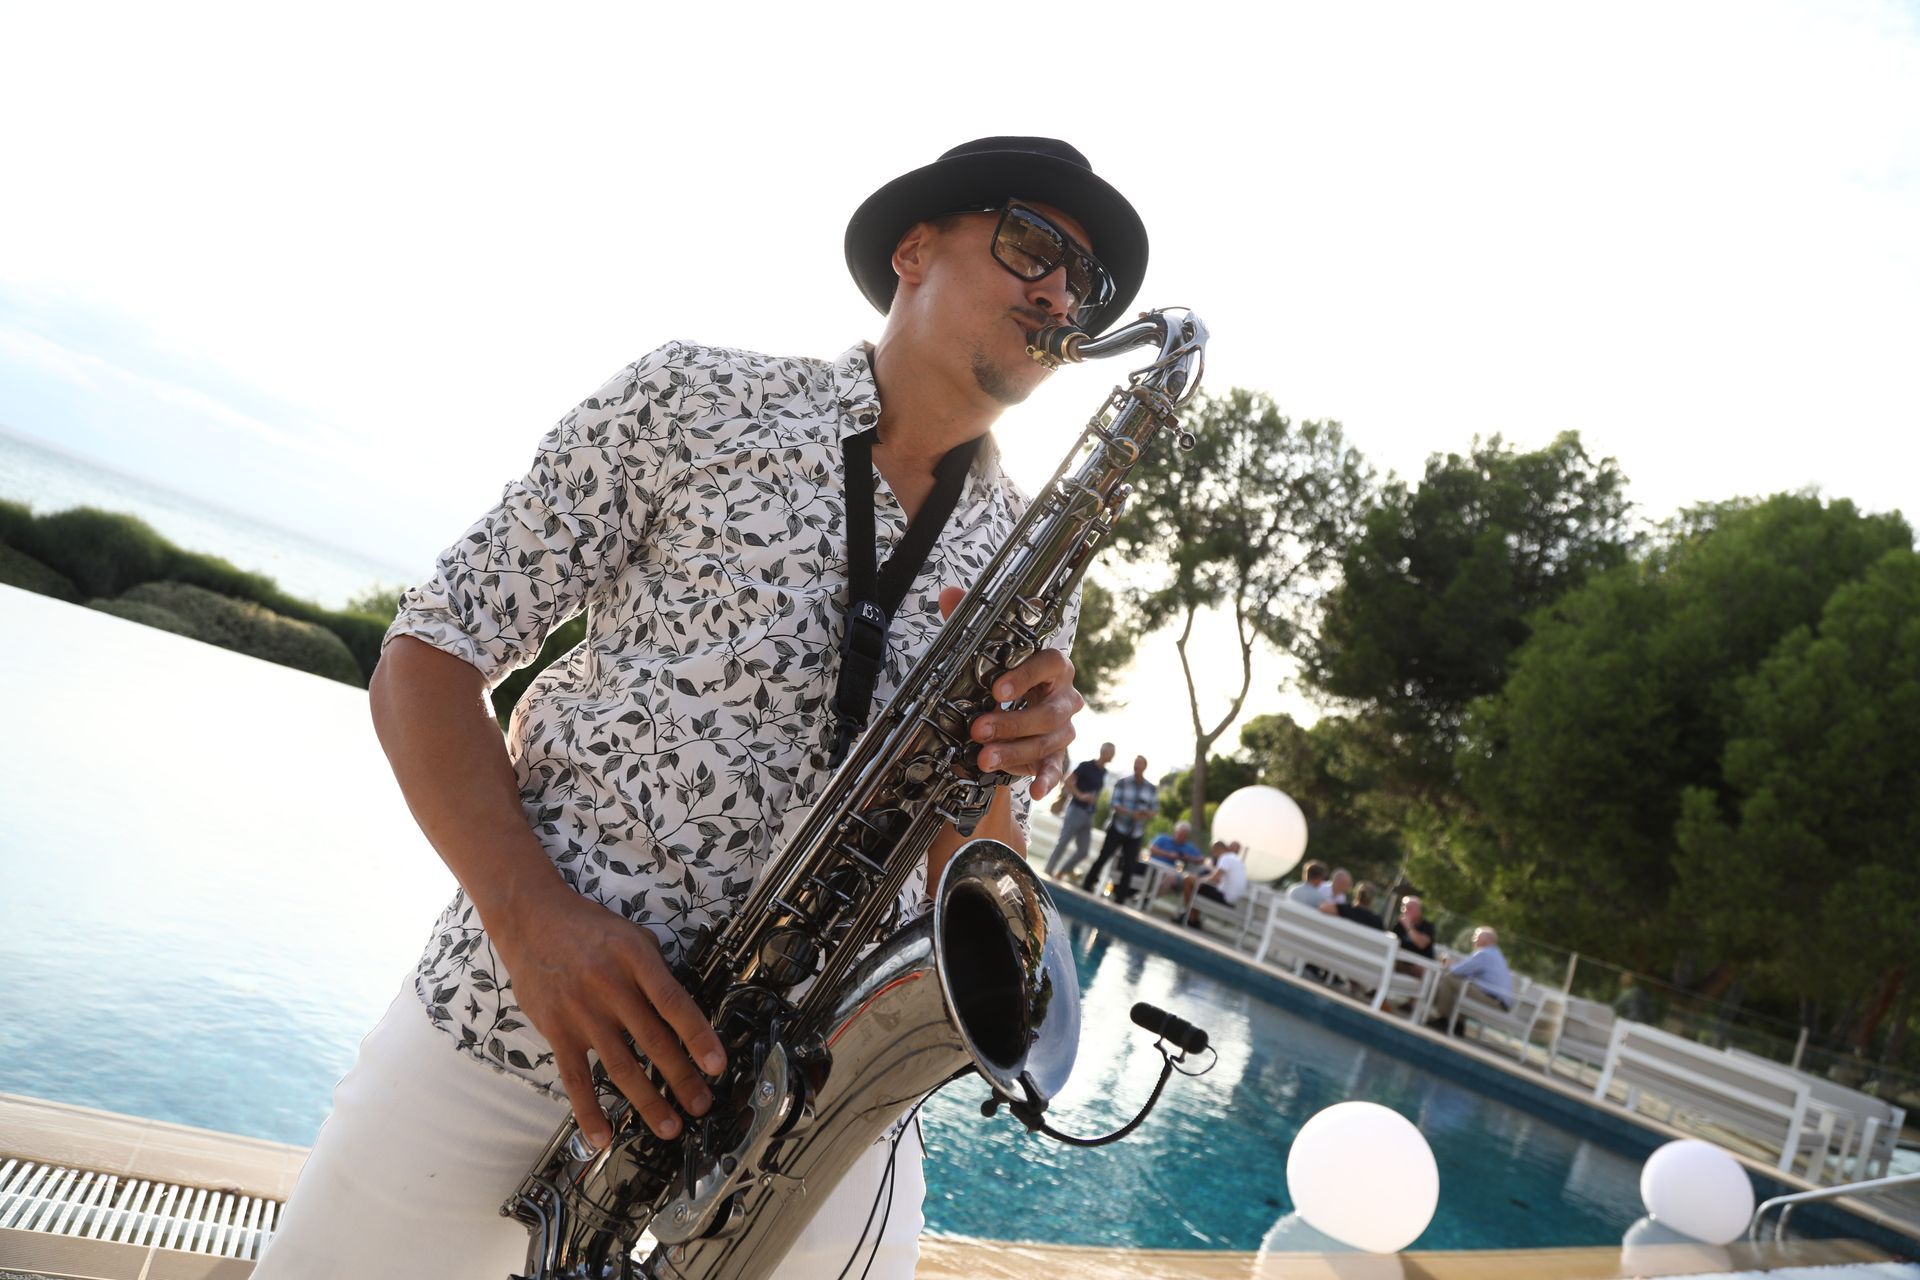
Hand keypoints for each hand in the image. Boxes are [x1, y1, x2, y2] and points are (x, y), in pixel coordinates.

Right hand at [489, 881, 727, 1148]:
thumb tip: (682, 1010)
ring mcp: (582, 1012)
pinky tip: (603, 1137)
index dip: (699, 1036)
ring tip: (671, 1126)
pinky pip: (575, 1078)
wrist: (530, 920)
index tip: (718, 1066)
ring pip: (621, 1066)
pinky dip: (589, 1110)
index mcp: (636, 960)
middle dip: (682, 1078)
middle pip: (654, 1041)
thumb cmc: (589, 928)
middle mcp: (610, 986)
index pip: (675, 1003)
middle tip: (702, 1105)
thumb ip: (656, 970)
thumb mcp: (632, 934)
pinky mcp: (556, 1030)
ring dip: (648, 1100)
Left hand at [939, 586, 1084, 798]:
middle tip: (977, 729)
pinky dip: (1046, 779)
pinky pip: (1057, 768)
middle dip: (1012, 722)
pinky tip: (1032, 790)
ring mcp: (1064, 728)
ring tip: (984, 759)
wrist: (1012, 709)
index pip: (1051, 663)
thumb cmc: (1002, 676)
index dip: (1026, 675)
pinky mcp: (1058, 755)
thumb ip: (971, 621)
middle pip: (1048, 710)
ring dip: (1016, 750)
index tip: (996, 689)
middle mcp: (1065, 696)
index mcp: (1053, 666)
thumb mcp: (984, 650)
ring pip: (1049, 740)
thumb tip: (950, 594)